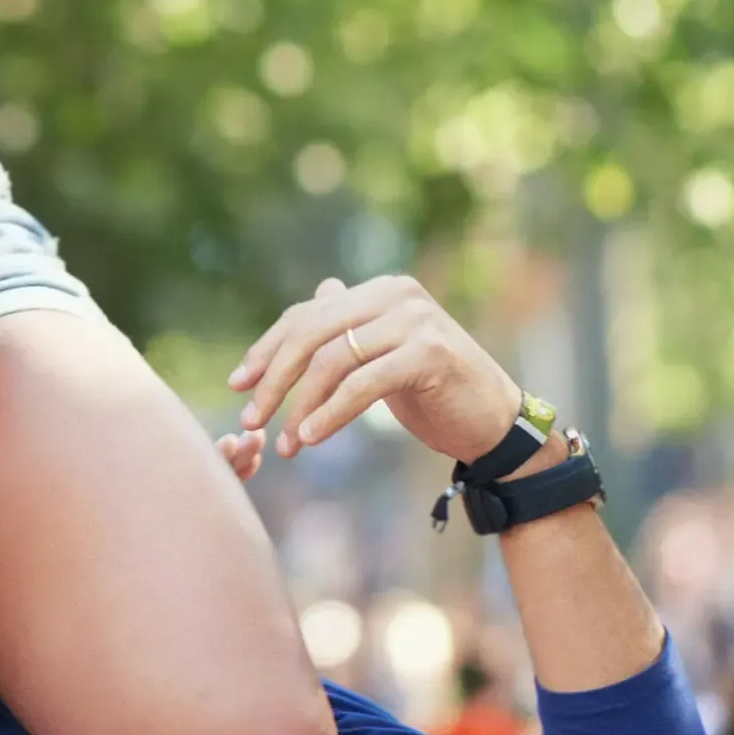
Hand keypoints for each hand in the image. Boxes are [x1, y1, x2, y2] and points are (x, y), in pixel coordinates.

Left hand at [222, 274, 529, 476]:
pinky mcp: (430, 353)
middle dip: (273, 380)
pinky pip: (361, 384)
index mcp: (380, 291)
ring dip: (299, 406)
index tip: (236, 385)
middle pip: (311, 334)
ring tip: (285, 443)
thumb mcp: (385, 354)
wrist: (497, 425)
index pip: (306, 316)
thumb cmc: (435, 393)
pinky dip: (330, 413)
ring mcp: (415, 320)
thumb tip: (320, 290)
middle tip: (249, 419)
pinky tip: (311, 437)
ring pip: (332, 360)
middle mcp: (396, 294)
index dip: (267, 350)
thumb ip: (352, 325)